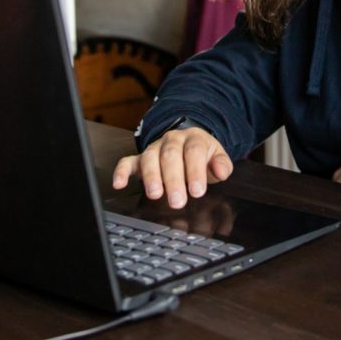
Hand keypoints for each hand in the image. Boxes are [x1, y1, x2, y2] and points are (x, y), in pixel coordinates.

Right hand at [112, 128, 233, 208]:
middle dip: (173, 179)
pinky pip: (127, 161)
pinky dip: (121, 171)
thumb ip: (222, 165)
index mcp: (193, 139)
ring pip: (149, 158)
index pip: (194, 151)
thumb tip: (221, 171)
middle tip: (178, 200)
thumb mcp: (217, 157)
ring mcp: (154, 148)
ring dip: (151, 176)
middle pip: (170, 156)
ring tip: (155, 194)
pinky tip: (119, 184)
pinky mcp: (139, 158)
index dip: (195, 170)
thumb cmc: (202, 155)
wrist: (188, 141)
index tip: (197, 191)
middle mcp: (172, 141)